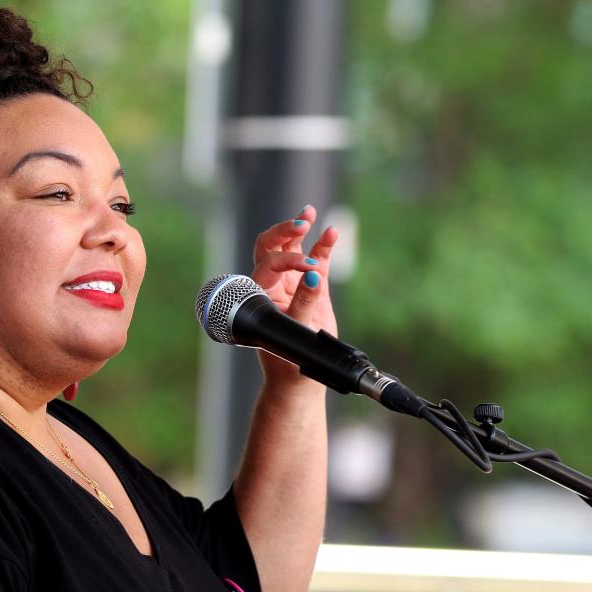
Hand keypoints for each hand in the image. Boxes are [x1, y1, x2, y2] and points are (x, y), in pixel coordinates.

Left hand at [250, 204, 338, 389]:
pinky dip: (323, 246)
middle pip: (270, 246)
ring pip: (291, 248)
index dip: (289, 260)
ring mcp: (291, 284)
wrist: (296, 379)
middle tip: (301, 223)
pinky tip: (332, 232)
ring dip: (298, 229)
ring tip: (309, 212)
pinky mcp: (311, 289)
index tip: (310, 269)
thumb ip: (304, 304)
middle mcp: (272, 284)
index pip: (270, 263)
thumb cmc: (287, 359)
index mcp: (260, 292)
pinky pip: (316, 261)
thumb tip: (314, 277)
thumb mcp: (295, 332)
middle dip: (284, 231)